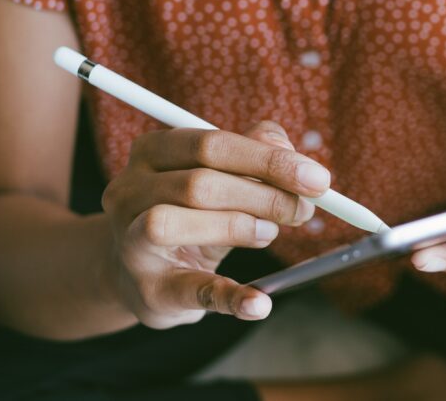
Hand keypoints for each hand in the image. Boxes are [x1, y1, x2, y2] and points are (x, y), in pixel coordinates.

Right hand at [101, 120, 329, 327]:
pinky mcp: (147, 289)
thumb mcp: (219, 177)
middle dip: (263, 195)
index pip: (212, 144)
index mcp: (152, 152)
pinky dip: (229, 296)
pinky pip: (188, 290)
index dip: (269, 160)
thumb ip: (254, 154)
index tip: (317, 179)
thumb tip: (289, 150)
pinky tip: (260, 302)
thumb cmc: (190, 213)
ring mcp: (129, 241)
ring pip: (172, 222)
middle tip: (303, 210)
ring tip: (270, 235)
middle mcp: (129, 191)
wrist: (139, 271)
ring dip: (236, 226)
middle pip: (198, 183)